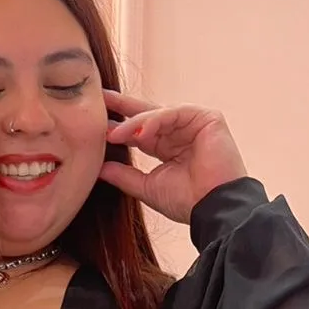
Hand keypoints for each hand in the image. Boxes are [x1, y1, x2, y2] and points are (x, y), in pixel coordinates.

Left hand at [99, 89, 247, 224]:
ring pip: (157, 115)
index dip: (118, 125)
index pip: (139, 131)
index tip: (93, 122)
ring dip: (133, 124)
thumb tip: (97, 168)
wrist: (214, 209)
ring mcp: (194, 124)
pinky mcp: (207, 118)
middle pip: (146, 115)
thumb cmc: (188, 202)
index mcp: (167, 148)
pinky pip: (174, 113)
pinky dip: (154, 121)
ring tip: (112, 134)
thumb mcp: (147, 187)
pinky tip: (138, 133)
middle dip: (121, 107)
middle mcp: (180, 132)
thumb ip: (124, 176)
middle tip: (97, 98)